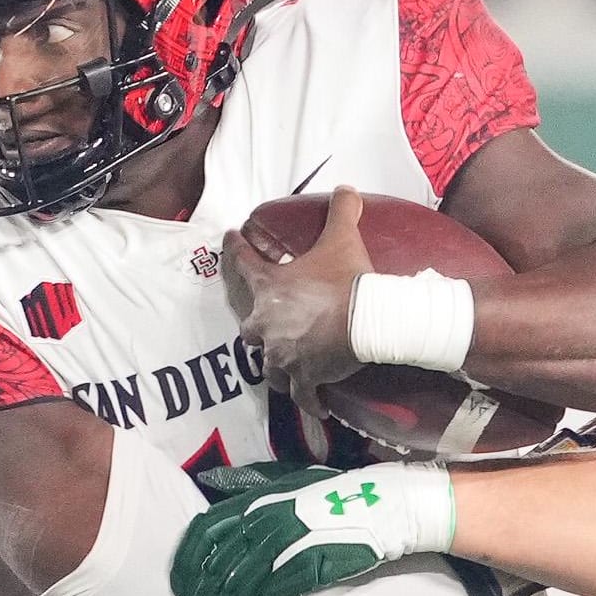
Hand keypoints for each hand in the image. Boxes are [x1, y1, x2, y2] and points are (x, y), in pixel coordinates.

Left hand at [170, 461, 452, 595]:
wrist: (395, 503)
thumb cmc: (345, 497)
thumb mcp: (297, 487)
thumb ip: (263, 497)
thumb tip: (227, 498)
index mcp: (263, 498)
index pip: (210, 527)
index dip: (189, 559)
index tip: (179, 586)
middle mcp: (272, 516)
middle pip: (221, 561)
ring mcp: (294, 538)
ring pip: (243, 580)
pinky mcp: (318, 559)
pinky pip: (276, 589)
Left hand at [227, 186, 372, 416]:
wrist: (367, 321)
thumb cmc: (346, 280)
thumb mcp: (342, 239)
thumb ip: (341, 212)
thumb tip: (347, 189)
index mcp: (268, 289)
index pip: (243, 263)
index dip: (235, 248)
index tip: (228, 238)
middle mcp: (266, 325)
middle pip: (249, 329)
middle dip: (257, 328)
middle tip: (268, 325)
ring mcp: (281, 355)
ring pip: (268, 366)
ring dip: (274, 365)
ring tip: (285, 366)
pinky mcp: (302, 377)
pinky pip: (299, 395)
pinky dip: (307, 400)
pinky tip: (315, 406)